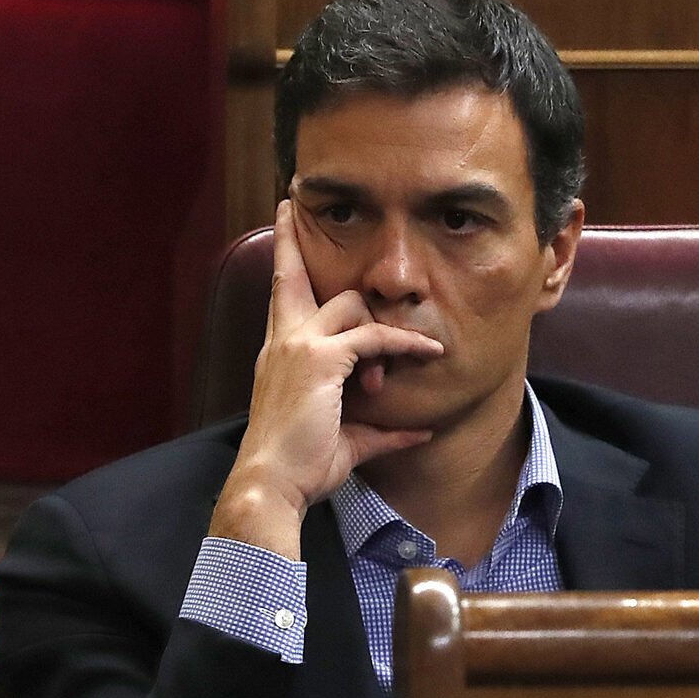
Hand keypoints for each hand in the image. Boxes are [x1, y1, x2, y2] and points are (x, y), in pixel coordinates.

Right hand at [206, 199, 443, 559]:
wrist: (272, 483)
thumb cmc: (299, 467)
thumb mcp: (345, 442)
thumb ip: (381, 430)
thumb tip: (418, 431)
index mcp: (278, 353)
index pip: (281, 290)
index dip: (283, 250)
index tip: (282, 214)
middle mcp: (283, 341)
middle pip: (303, 278)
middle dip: (303, 249)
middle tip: (301, 217)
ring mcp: (299, 345)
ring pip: (352, 306)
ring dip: (384, 329)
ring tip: (416, 350)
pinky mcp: (321, 360)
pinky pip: (374, 338)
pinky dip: (403, 343)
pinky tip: (427, 351)